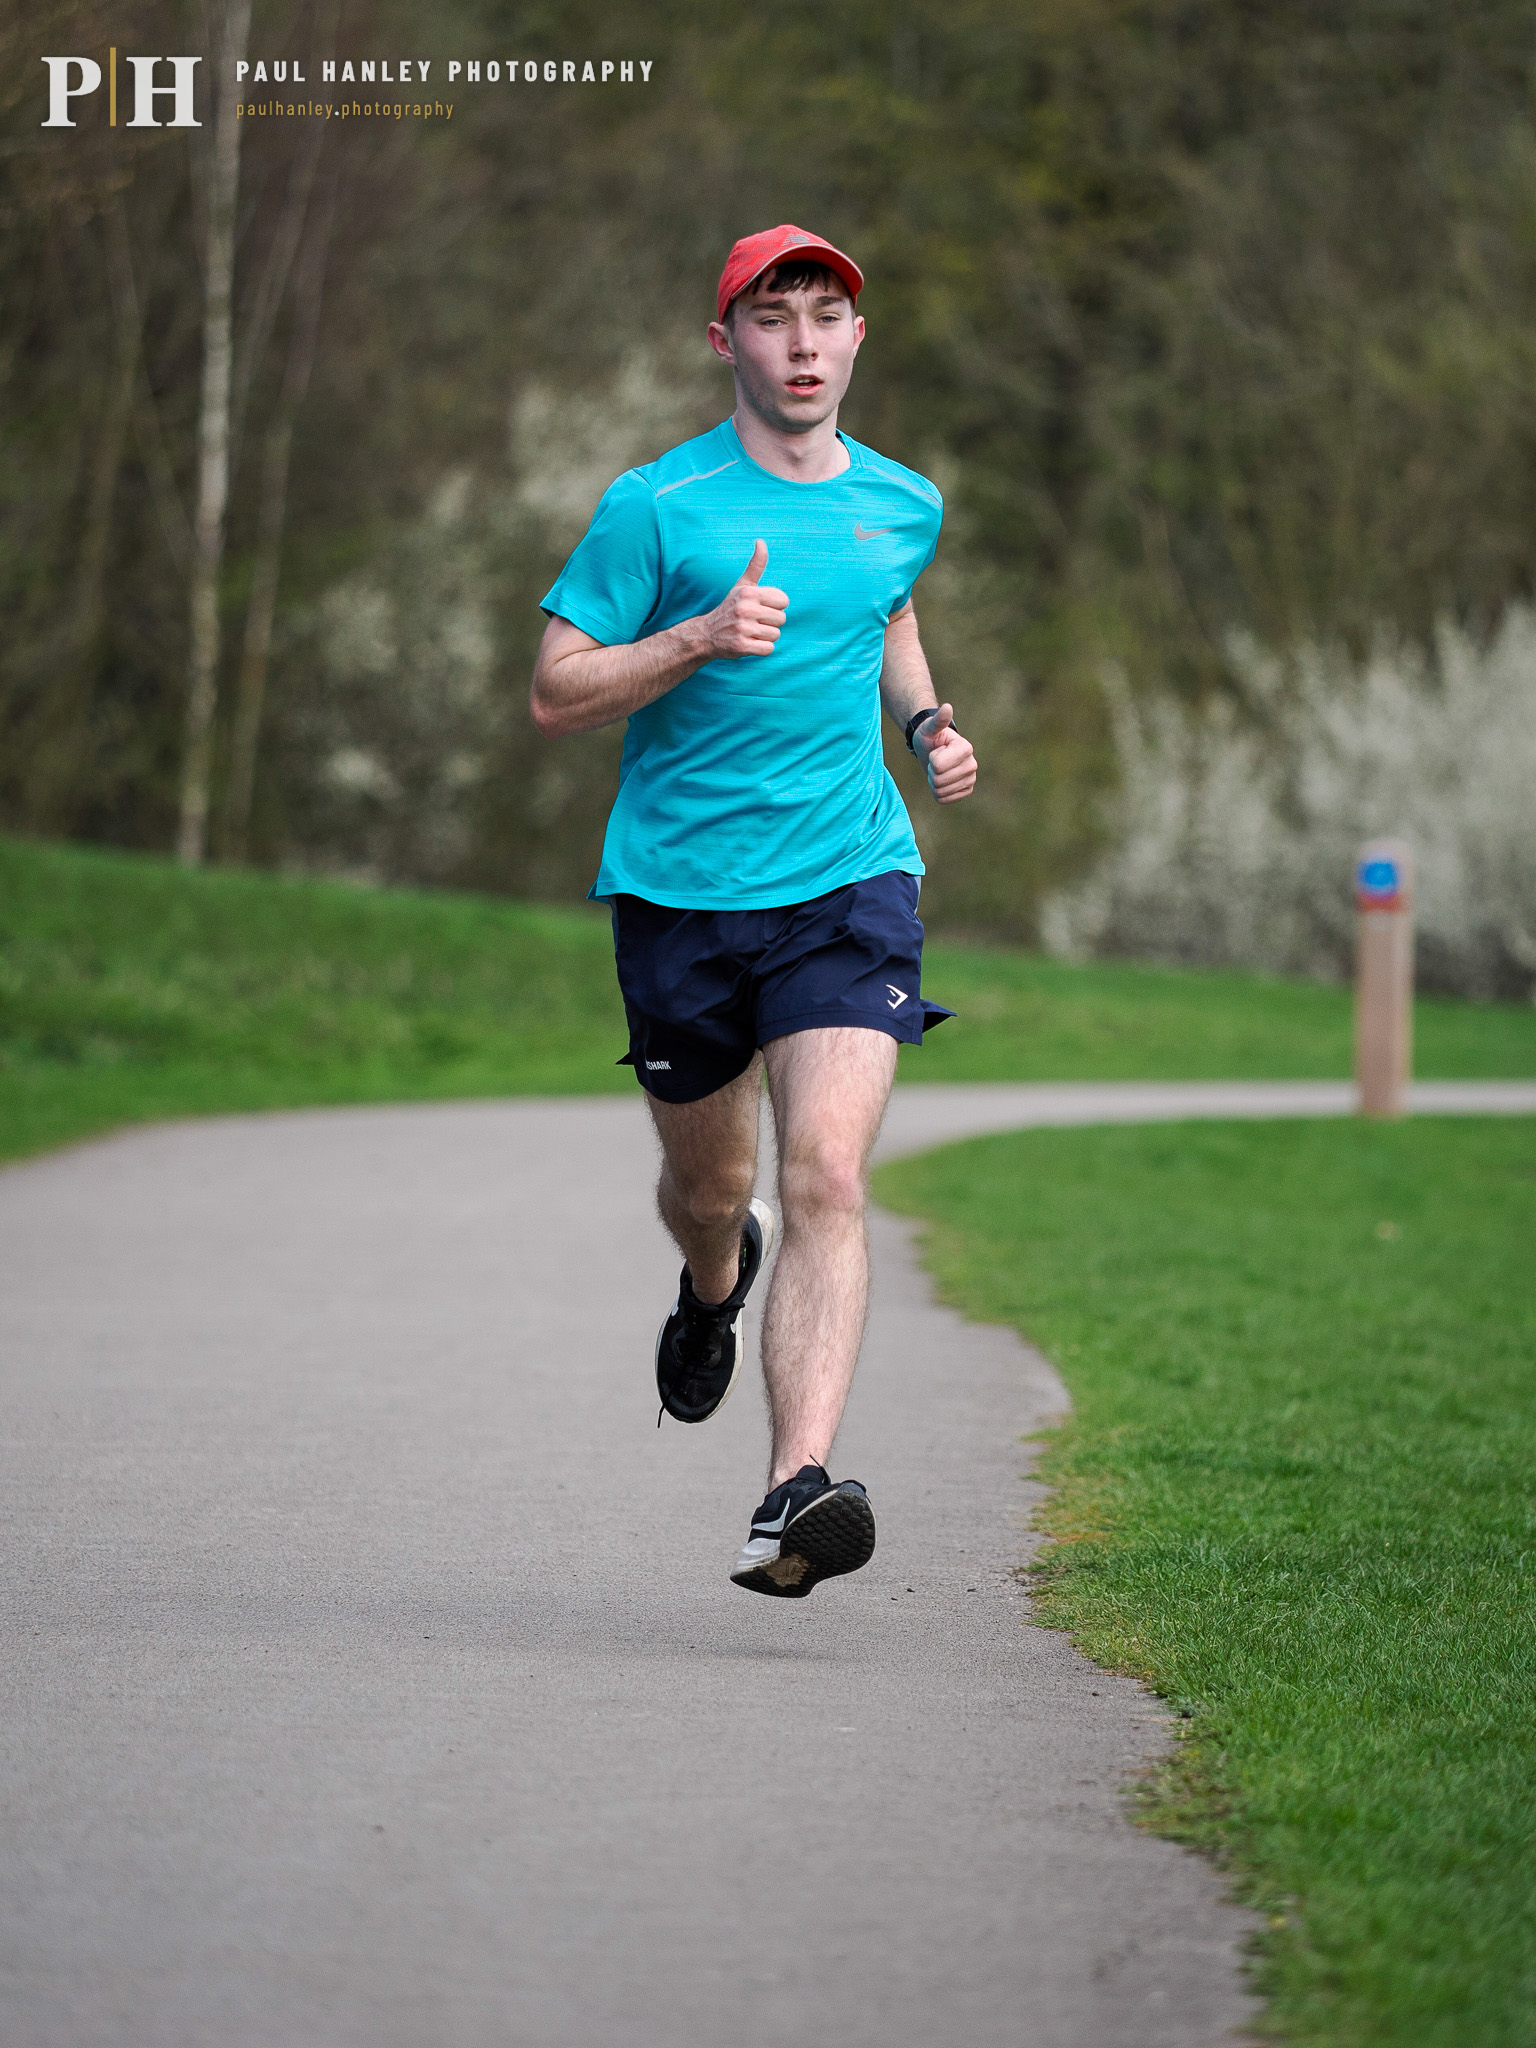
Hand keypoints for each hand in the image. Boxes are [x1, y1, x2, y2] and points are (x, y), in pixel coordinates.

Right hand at [703, 540, 788, 658]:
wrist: (706, 634)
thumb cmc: (730, 608)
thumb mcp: (742, 585)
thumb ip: (755, 565)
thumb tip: (761, 541)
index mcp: (749, 592)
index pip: (784, 601)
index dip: (775, 606)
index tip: (760, 608)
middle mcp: (746, 609)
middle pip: (781, 619)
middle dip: (771, 623)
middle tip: (754, 622)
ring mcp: (743, 628)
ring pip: (776, 635)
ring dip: (766, 637)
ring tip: (751, 633)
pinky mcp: (741, 646)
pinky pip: (768, 649)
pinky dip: (761, 649)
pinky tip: (749, 643)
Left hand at [912, 703, 977, 802]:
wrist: (932, 750)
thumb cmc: (930, 737)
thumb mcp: (930, 728)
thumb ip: (938, 720)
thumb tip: (947, 707)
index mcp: (966, 748)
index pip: (938, 765)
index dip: (931, 759)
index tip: (937, 751)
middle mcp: (972, 764)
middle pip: (938, 780)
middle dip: (932, 771)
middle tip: (935, 761)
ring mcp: (970, 779)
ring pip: (940, 791)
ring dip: (933, 782)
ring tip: (938, 769)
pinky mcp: (966, 791)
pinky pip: (944, 799)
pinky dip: (938, 792)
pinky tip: (941, 780)